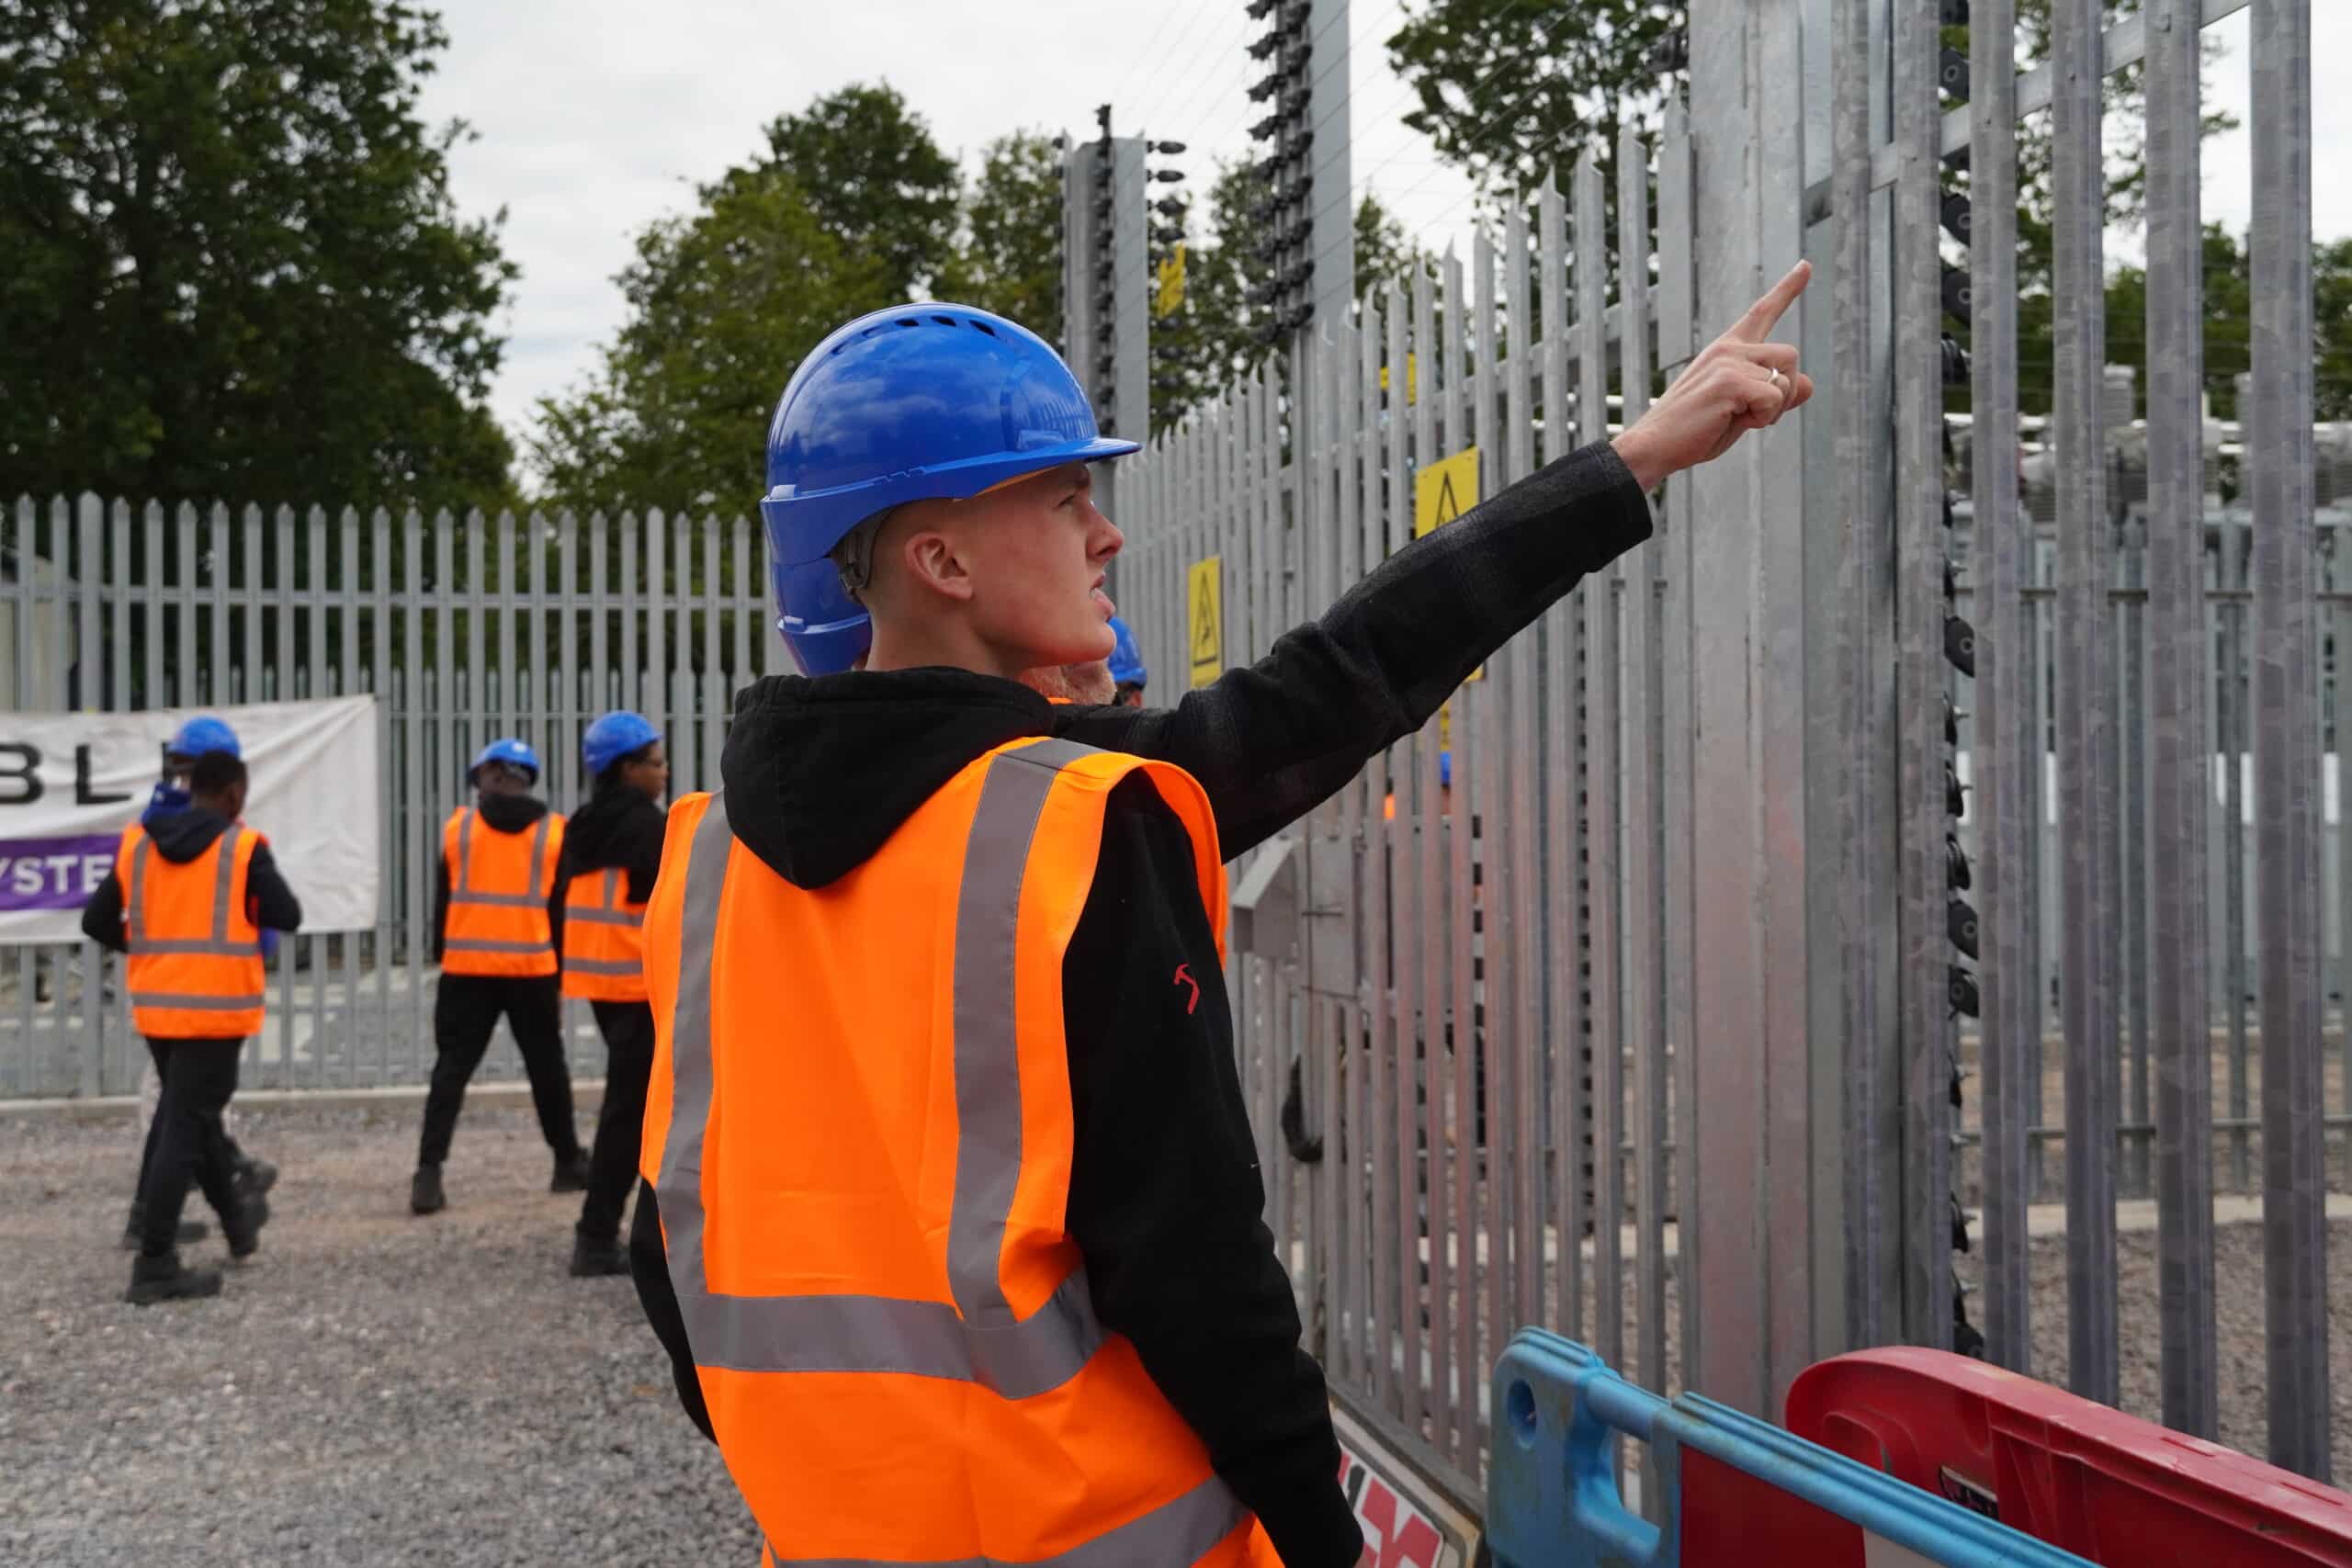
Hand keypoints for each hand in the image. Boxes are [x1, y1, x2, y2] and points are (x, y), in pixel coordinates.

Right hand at [1611, 261, 1815, 490]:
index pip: (1762, 312)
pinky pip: (1773, 397)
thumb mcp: (1740, 411)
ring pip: (1786, 378)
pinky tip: (1732, 421)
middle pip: (1790, 354)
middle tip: (1755, 415)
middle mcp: (1728, 348)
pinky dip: (1763, 417)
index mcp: (1727, 350)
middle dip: (1786, 390)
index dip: (1788, 289)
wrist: (1654, 447)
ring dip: (1774, 408)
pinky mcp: (1728, 381)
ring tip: (1737, 418)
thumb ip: (1773, 396)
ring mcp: (1727, 361)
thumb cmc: (1694, 432)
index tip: (1806, 266)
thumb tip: (1809, 384)